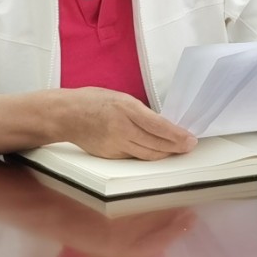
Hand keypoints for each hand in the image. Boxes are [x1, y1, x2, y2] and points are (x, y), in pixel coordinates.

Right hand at [68, 88, 196, 160]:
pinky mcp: (110, 156)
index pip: (159, 127)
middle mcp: (122, 129)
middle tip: (189, 146)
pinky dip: (148, 156)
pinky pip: (135, 158)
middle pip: (156, 145)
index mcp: (126, 109)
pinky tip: (157, 152)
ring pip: (147, 155)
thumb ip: (141, 111)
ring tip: (177, 150)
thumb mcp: (121, 98)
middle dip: (176, 147)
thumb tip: (162, 124)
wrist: (66, 115)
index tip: (190, 139)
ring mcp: (115, 145)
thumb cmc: (92, 101)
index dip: (178, 136)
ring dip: (165, 154)